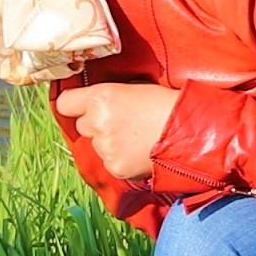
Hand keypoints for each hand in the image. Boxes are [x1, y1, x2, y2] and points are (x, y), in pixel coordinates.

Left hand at [48, 78, 178, 176]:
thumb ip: (109, 95)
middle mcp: (97, 122)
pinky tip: (140, 151)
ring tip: (137, 137)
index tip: (79, 106)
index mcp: (100, 97)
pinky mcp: (116, 167)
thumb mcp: (134, 88)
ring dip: (110, 143)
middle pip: (82, 126)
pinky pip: (110, 163)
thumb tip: (94, 100)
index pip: (65, 103)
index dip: (74, 104)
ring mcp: (105, 147)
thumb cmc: (166, 104)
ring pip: (97, 146)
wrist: (190, 131)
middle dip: (96, 125)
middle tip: (122, 123)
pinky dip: (121, 159)